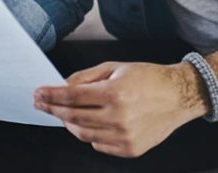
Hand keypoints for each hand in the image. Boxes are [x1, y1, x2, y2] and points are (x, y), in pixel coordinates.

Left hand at [33, 61, 208, 157]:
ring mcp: (125, 136)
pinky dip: (89, 135)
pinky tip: (91, 123)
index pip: (71, 97)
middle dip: (53, 110)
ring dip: (69, 124)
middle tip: (41, 103)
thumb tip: (62, 85)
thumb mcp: (115, 68)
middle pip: (73, 117)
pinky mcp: (130, 149)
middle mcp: (119, 117)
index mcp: (114, 93)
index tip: (39, 94)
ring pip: (83, 134)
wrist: (179, 96)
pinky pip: (98, 145)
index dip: (51, 96)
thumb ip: (86, 77)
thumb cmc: (149, 79)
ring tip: (64, 114)